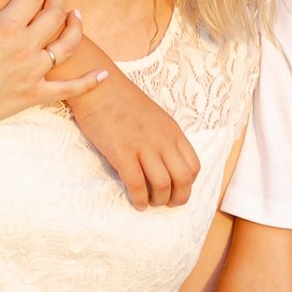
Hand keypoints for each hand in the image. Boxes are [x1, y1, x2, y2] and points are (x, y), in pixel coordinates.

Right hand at [0, 0, 104, 135]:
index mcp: (7, 26)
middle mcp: (26, 45)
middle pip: (55, 13)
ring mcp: (35, 70)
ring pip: (68, 43)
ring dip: (76, 27)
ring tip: (76, 17)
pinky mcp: (37, 92)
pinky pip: (70, 88)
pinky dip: (89, 82)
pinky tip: (103, 74)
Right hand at [66, 72, 198, 208]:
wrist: (97, 88)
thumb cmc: (122, 102)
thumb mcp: (154, 118)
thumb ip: (163, 138)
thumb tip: (165, 164)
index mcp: (172, 131)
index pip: (193, 166)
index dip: (189, 184)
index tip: (178, 190)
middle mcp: (162, 140)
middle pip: (183, 179)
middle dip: (178, 198)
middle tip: (168, 203)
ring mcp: (142, 146)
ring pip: (162, 185)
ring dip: (158, 201)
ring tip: (150, 203)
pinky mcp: (121, 152)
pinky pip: (136, 184)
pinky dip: (139, 199)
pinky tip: (137, 203)